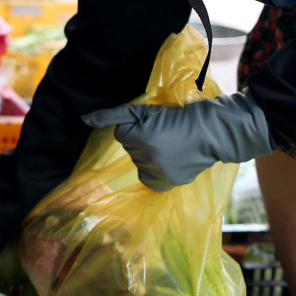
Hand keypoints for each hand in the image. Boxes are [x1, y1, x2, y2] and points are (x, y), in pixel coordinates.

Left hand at [81, 90, 271, 190]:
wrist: (211, 132)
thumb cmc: (177, 117)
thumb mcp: (145, 110)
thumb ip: (112, 115)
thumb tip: (84, 119)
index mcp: (137, 139)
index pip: (121, 133)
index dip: (137, 125)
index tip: (156, 123)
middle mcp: (144, 159)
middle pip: (130, 148)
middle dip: (142, 139)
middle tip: (166, 133)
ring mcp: (155, 174)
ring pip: (139, 162)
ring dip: (150, 154)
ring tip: (171, 145)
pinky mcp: (164, 184)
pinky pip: (147, 178)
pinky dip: (155, 171)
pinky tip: (170, 160)